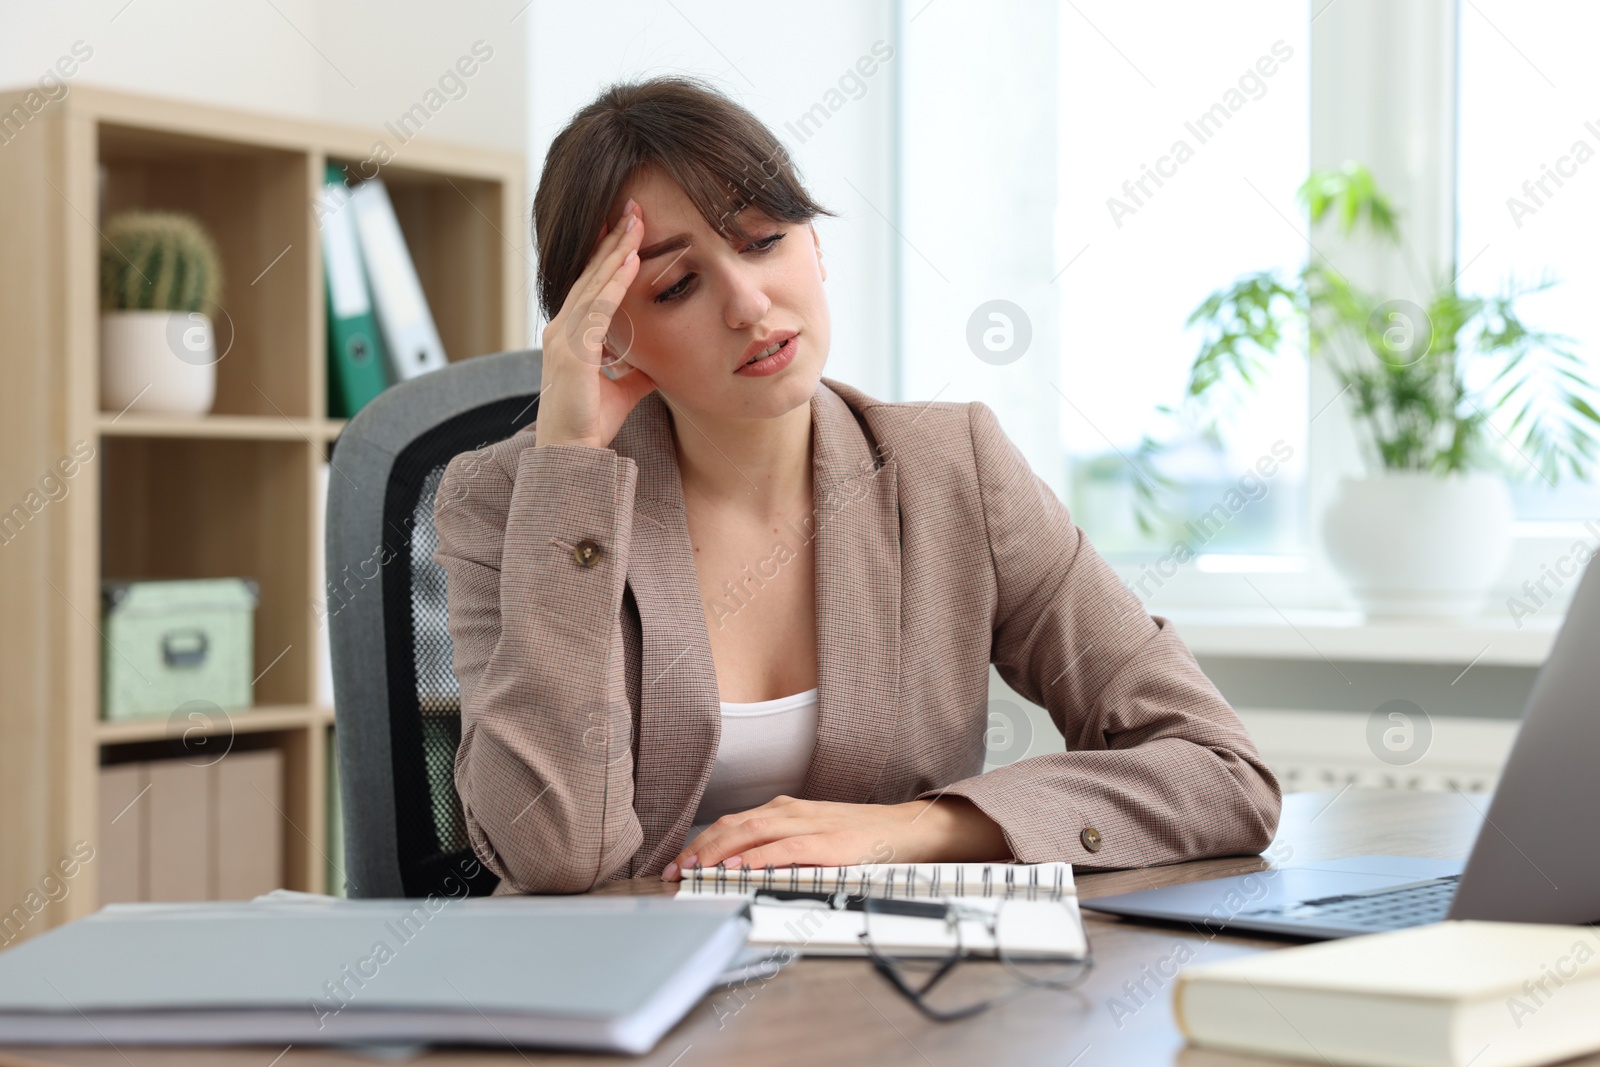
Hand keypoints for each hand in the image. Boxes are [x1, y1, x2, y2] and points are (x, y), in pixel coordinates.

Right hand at [534, 198, 659, 449]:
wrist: (571, 454)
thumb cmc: (591, 423)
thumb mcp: (624, 389)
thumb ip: (639, 370)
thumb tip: (662, 363)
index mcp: (571, 334)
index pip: (594, 285)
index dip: (611, 255)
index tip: (631, 228)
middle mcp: (562, 329)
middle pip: (591, 274)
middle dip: (613, 240)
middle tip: (633, 207)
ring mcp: (563, 337)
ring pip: (593, 283)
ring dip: (616, 251)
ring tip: (636, 221)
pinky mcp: (573, 350)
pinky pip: (596, 308)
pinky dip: (614, 283)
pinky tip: (630, 261)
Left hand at [660, 795, 1013, 880]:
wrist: (906, 830)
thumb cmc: (858, 838)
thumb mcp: (810, 837)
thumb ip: (777, 846)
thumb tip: (738, 866)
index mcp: (784, 811)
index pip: (731, 824)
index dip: (700, 843)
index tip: (678, 864)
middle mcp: (791, 812)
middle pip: (734, 827)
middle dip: (700, 850)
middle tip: (677, 871)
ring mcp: (811, 825)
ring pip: (754, 834)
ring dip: (721, 853)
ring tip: (698, 869)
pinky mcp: (830, 843)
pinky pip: (789, 849)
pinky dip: (762, 857)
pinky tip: (744, 866)